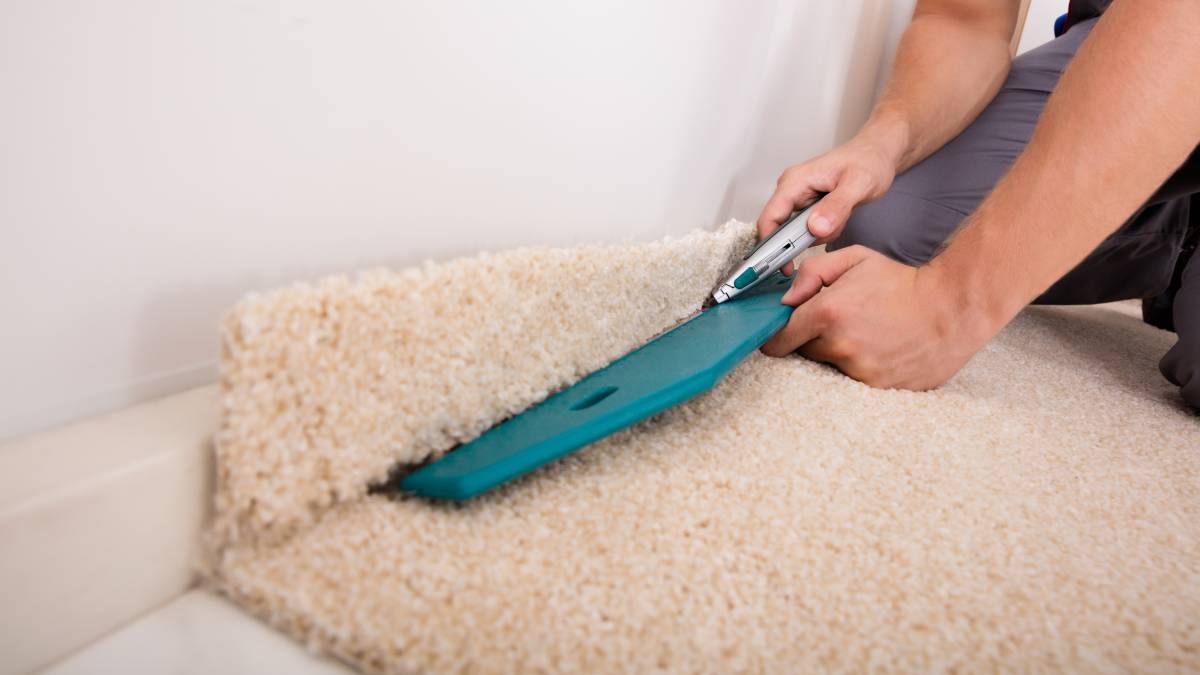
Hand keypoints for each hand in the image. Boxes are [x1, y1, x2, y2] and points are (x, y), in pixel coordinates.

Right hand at [755, 138, 897, 272]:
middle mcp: (791, 189)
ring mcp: (798, 198)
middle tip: (829, 234)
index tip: (782, 265)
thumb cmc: (869, 161)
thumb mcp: (858, 183)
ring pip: (795, 232)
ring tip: (840, 219)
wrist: (878, 155)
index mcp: (795, 181)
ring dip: (817, 235)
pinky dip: (824, 231)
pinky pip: (807, 229)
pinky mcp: (807, 206)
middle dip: (803, 239)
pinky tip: (839, 219)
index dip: (770, 244)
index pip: (770, 217)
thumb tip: (815, 227)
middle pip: (779, 228)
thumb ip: (837, 206)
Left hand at [760, 245, 998, 389]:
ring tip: (866, 334)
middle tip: (841, 322)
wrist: (952, 308)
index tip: (781, 333)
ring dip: (838, 353)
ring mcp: (859, 371)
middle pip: (803, 352)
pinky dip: (860, 367)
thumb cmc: (903, 283)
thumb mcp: (854, 259)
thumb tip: (786, 297)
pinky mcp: (878, 388)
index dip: (777, 334)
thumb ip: (812, 272)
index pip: (778, 338)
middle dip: (812, 338)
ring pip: (829, 367)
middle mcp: (840, 346)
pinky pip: (853, 380)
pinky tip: (879, 349)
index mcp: (828, 313)